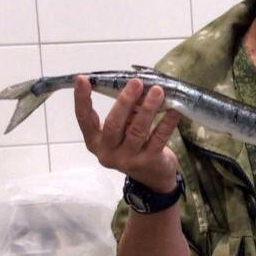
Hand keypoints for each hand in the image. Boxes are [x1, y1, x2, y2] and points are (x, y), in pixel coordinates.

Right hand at [74, 76, 180, 192]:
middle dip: (125, 101)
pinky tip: (173, 111)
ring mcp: (127, 159)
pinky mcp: (148, 161)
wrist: (152, 177)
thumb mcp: (123, 130)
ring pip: (137, 130)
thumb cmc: (133, 145)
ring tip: (157, 91)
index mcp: (95, 141)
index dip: (82, 99)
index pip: (84, 118)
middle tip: (136, 82)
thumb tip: (136, 87)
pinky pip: (158, 138)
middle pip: (113, 124)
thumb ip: (125, 113)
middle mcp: (107, 152)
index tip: (82, 79)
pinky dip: (166, 123)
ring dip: (148, 108)